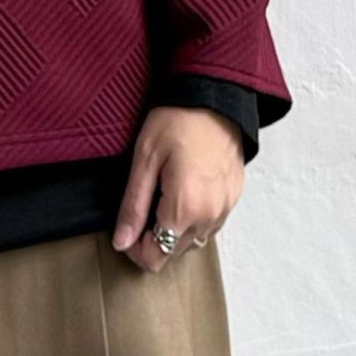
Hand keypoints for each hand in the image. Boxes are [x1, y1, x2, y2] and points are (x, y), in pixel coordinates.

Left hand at [111, 106, 244, 271]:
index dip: (135, 248)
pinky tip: (182, 192)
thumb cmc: (177, 121)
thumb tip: (121, 241)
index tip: (127, 227)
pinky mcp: (233, 198)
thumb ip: (133, 206)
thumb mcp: (144, 160)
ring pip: (192, 241)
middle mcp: (209, 217)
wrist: (215, 98)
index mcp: (185, 210)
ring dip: (173, 230)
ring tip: (161, 196)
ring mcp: (225, 209)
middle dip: (152, 238)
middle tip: (141, 206)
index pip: (156, 257)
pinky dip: (192, 218)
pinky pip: (209, 224)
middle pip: (173, 252)